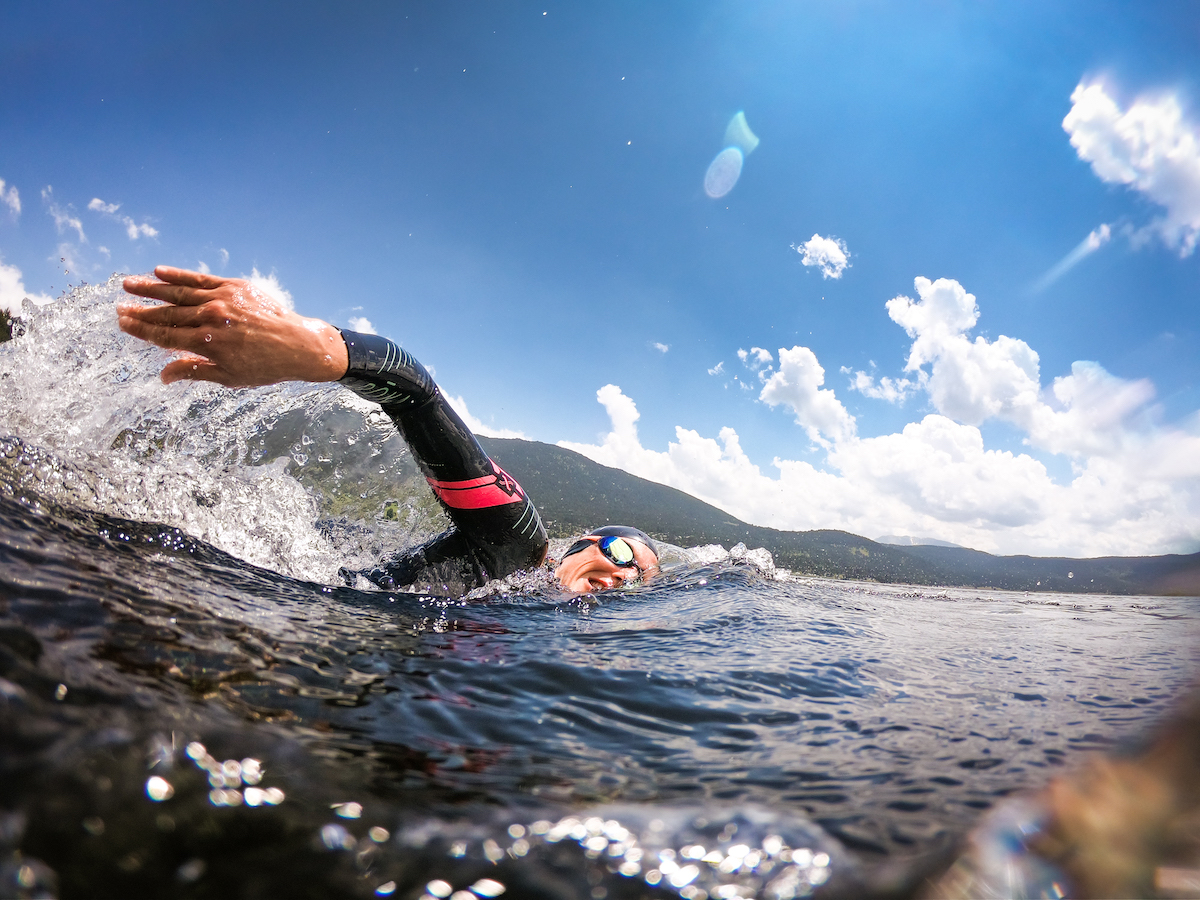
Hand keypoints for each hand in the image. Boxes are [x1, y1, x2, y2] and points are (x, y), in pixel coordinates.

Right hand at [117, 266, 348, 386]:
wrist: (299, 344)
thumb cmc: (265, 366)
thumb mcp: (229, 377)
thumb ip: (194, 372)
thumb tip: (163, 376)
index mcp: (208, 344)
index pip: (165, 335)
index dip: (141, 330)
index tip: (122, 323)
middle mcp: (211, 319)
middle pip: (167, 313)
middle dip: (141, 311)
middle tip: (118, 307)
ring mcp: (222, 300)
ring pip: (179, 293)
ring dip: (151, 288)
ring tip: (129, 284)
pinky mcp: (234, 286)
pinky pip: (201, 279)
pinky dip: (180, 275)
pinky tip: (160, 271)